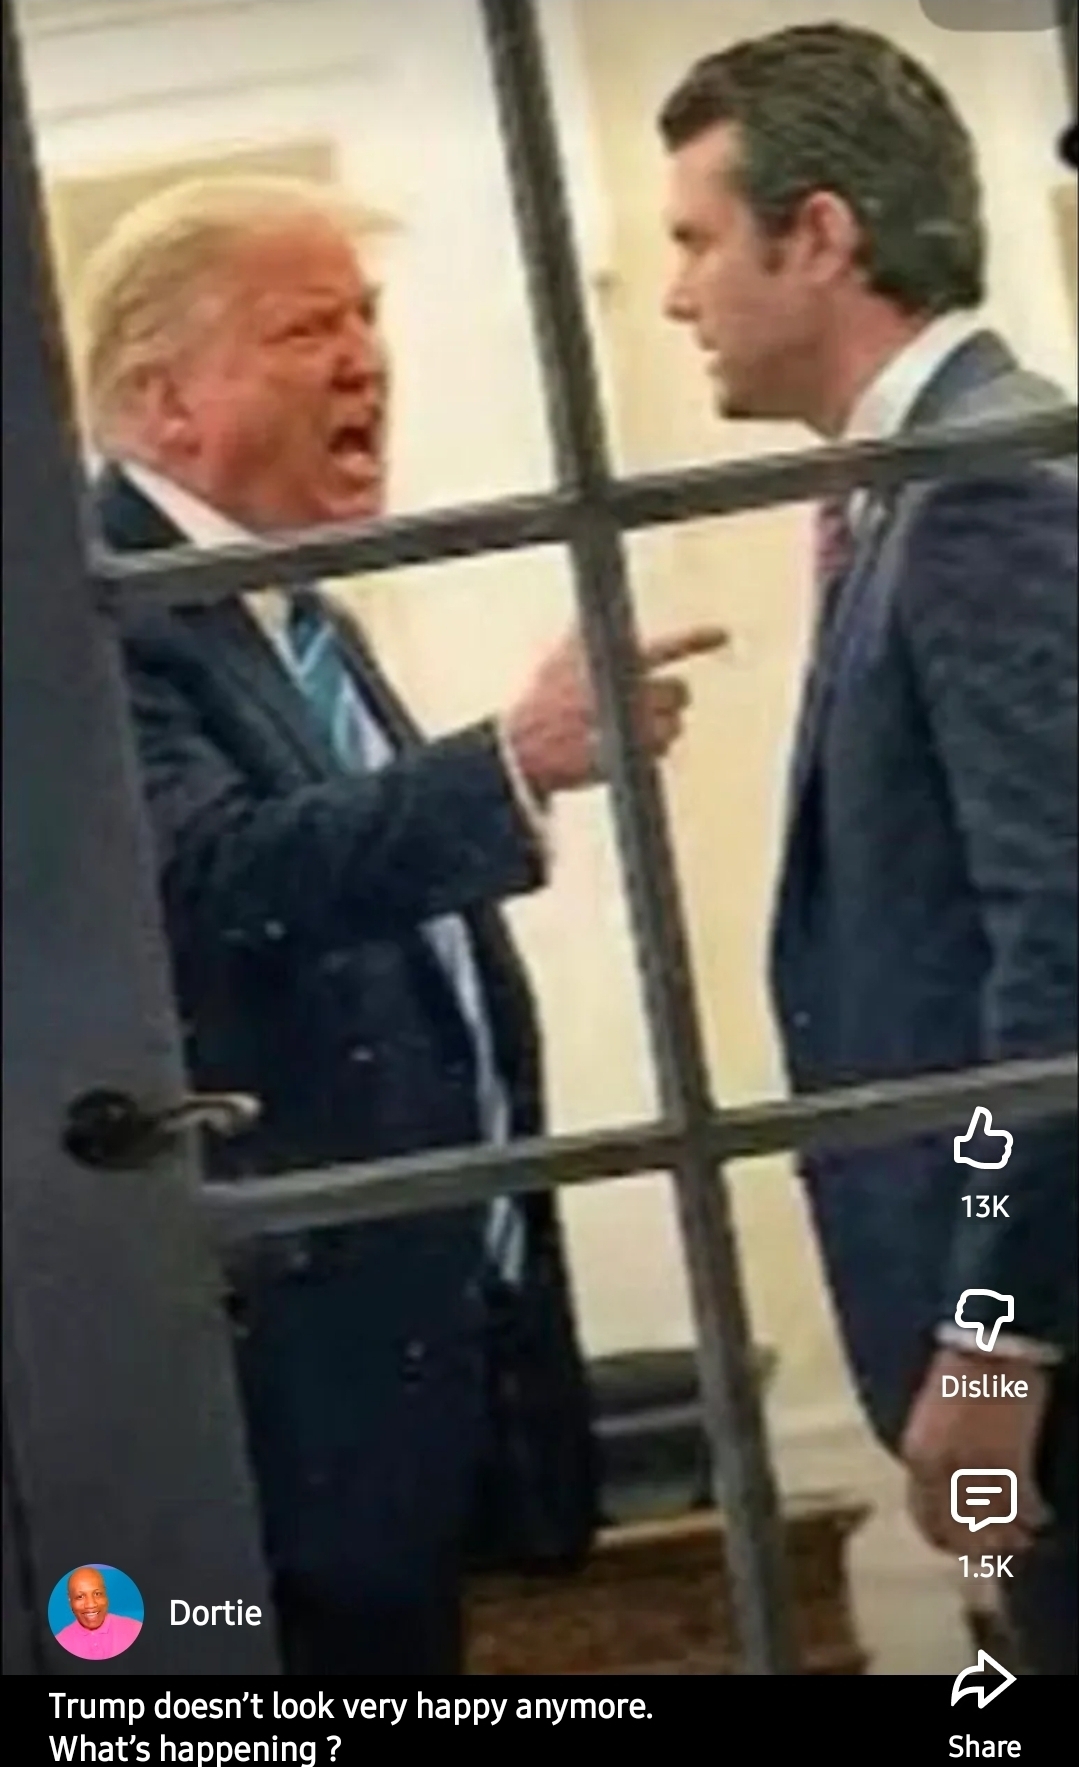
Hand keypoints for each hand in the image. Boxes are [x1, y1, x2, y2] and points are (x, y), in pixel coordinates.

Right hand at [502, 624, 727, 798]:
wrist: (524, 750)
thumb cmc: (542, 705)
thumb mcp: (559, 660)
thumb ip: (581, 634)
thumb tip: (589, 608)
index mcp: (616, 664)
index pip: (665, 647)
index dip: (697, 638)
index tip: (723, 634)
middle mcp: (631, 692)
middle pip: (679, 691)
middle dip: (666, 700)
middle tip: (639, 707)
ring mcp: (635, 725)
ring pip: (674, 725)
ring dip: (657, 729)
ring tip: (623, 731)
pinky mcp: (634, 755)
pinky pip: (661, 752)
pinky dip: (648, 752)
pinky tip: (622, 748)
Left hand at [900, 1348, 1051, 1558]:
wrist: (988, 1345)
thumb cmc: (959, 1377)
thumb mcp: (930, 1421)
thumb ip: (933, 1459)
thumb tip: (947, 1498)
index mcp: (919, 1457)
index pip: (924, 1519)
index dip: (945, 1541)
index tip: (961, 1548)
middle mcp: (943, 1470)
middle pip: (962, 1531)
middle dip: (982, 1546)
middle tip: (1000, 1548)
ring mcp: (977, 1468)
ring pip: (997, 1524)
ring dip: (1013, 1536)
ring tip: (1024, 1536)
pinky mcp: (1011, 1461)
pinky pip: (1024, 1507)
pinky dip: (1035, 1517)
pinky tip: (1043, 1517)